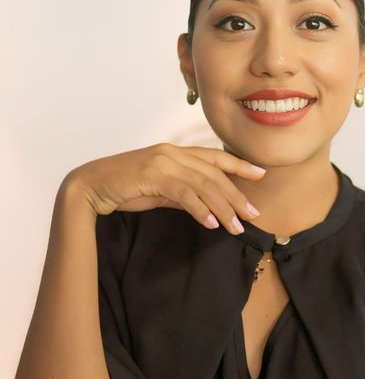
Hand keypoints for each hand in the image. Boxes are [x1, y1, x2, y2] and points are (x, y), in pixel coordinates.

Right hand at [60, 143, 265, 234]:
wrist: (90, 186)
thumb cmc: (123, 188)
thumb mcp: (159, 190)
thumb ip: (182, 193)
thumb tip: (206, 206)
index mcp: (174, 152)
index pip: (214, 157)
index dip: (239, 165)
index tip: (260, 174)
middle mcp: (172, 153)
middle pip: (214, 174)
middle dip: (236, 195)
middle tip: (252, 214)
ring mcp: (162, 162)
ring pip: (203, 184)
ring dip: (223, 207)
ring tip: (237, 226)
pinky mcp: (152, 175)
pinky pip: (184, 193)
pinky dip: (200, 209)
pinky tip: (212, 223)